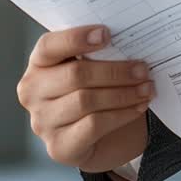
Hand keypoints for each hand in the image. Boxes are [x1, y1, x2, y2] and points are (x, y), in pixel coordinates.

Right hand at [16, 25, 152, 172]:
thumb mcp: (93, 66)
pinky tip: (138, 106)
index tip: (107, 34)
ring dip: (123, 93)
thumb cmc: (95, 89)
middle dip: (115, 71)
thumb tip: (130, 37)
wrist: (98, 136)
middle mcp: (33, 92)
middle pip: (75, 75)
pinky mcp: (58, 146)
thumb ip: (99, 52)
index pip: (48, 46)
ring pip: (86, 100)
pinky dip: (121, 114)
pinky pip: (94, 125)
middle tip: (143, 69)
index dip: (76, 38)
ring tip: (147, 88)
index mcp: (39, 63)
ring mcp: (42, 122)